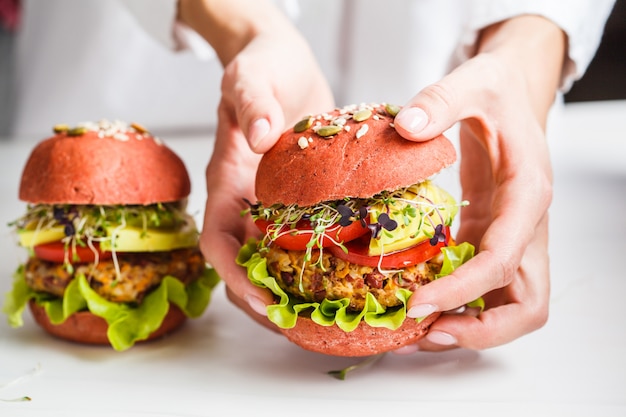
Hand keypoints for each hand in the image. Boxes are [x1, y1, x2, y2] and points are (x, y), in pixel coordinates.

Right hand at [193, 3, 333, 326]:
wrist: (280, 62)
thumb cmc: (261, 66)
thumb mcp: (251, 75)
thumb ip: (252, 103)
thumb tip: (261, 137)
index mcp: (227, 180)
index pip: (218, 241)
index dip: (235, 276)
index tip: (264, 300)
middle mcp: (246, 200)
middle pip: (243, 264)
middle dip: (264, 299)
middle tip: (302, 325)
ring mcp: (270, 203)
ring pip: (272, 259)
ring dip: (291, 289)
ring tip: (324, 315)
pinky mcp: (298, 199)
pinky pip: (302, 238)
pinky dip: (317, 260)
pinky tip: (348, 272)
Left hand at [392, 16, 563, 350]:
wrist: (508, 95)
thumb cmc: (496, 90)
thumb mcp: (471, 82)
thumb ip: (440, 101)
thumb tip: (407, 128)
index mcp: (529, 195)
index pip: (502, 261)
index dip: (463, 290)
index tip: (419, 305)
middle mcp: (527, 226)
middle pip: (526, 305)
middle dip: (481, 330)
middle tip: (426, 335)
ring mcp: (511, 238)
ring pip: (512, 305)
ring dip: (473, 328)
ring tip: (419, 332)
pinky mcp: (489, 238)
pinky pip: (484, 287)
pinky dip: (459, 303)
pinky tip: (419, 301)